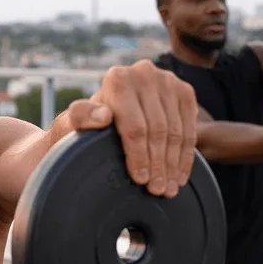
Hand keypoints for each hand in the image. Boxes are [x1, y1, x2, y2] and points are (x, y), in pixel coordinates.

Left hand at [64, 60, 198, 197]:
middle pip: (157, 129)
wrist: (103, 114)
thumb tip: (103, 117)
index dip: (139, 155)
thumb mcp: (73, 122)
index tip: (140, 179)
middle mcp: (143, 73)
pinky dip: (186, 156)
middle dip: (159, 165)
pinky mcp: (184, 91)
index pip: (134, 126)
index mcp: (117, 79)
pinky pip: (190, 129)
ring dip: (174, 165)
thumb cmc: (85, 125)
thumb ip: (80, 117)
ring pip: (176, 131)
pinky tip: (179, 175)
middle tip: (157, 191)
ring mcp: (167, 80)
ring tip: (168, 189)